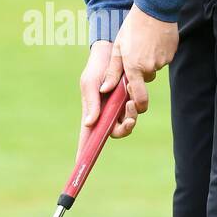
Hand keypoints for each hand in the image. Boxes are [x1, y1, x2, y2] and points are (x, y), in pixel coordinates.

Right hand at [77, 40, 138, 155]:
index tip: (80, 164)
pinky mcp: (128, 100)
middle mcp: (105, 114)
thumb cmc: (96, 68)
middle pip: (114, 133)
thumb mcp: (90, 83)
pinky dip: (136, 107)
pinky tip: (133, 94)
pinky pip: (135, 111)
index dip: (84, 152)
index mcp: (91, 113)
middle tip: (130, 120)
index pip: (86, 138)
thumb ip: (91, 103)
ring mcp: (117, 108)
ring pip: (127, 124)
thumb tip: (89, 123)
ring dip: (132, 117)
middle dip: (124, 129)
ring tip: (131, 102)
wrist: (112, 51)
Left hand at [100, 4, 178, 116]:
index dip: (139, 105)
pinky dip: (158, 54)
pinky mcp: (171, 54)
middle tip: (135, 54)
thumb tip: (105, 90)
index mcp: (134, 67)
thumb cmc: (132, 27)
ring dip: (149, 61)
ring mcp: (163, 61)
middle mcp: (150, 67)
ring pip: (154, 68)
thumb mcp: (118, 48)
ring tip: (144, 43)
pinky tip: (153, 40)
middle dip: (141, 72)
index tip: (136, 105)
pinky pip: (163, 60)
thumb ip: (113, 72)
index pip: (139, 97)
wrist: (154, 10)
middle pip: (145, 79)